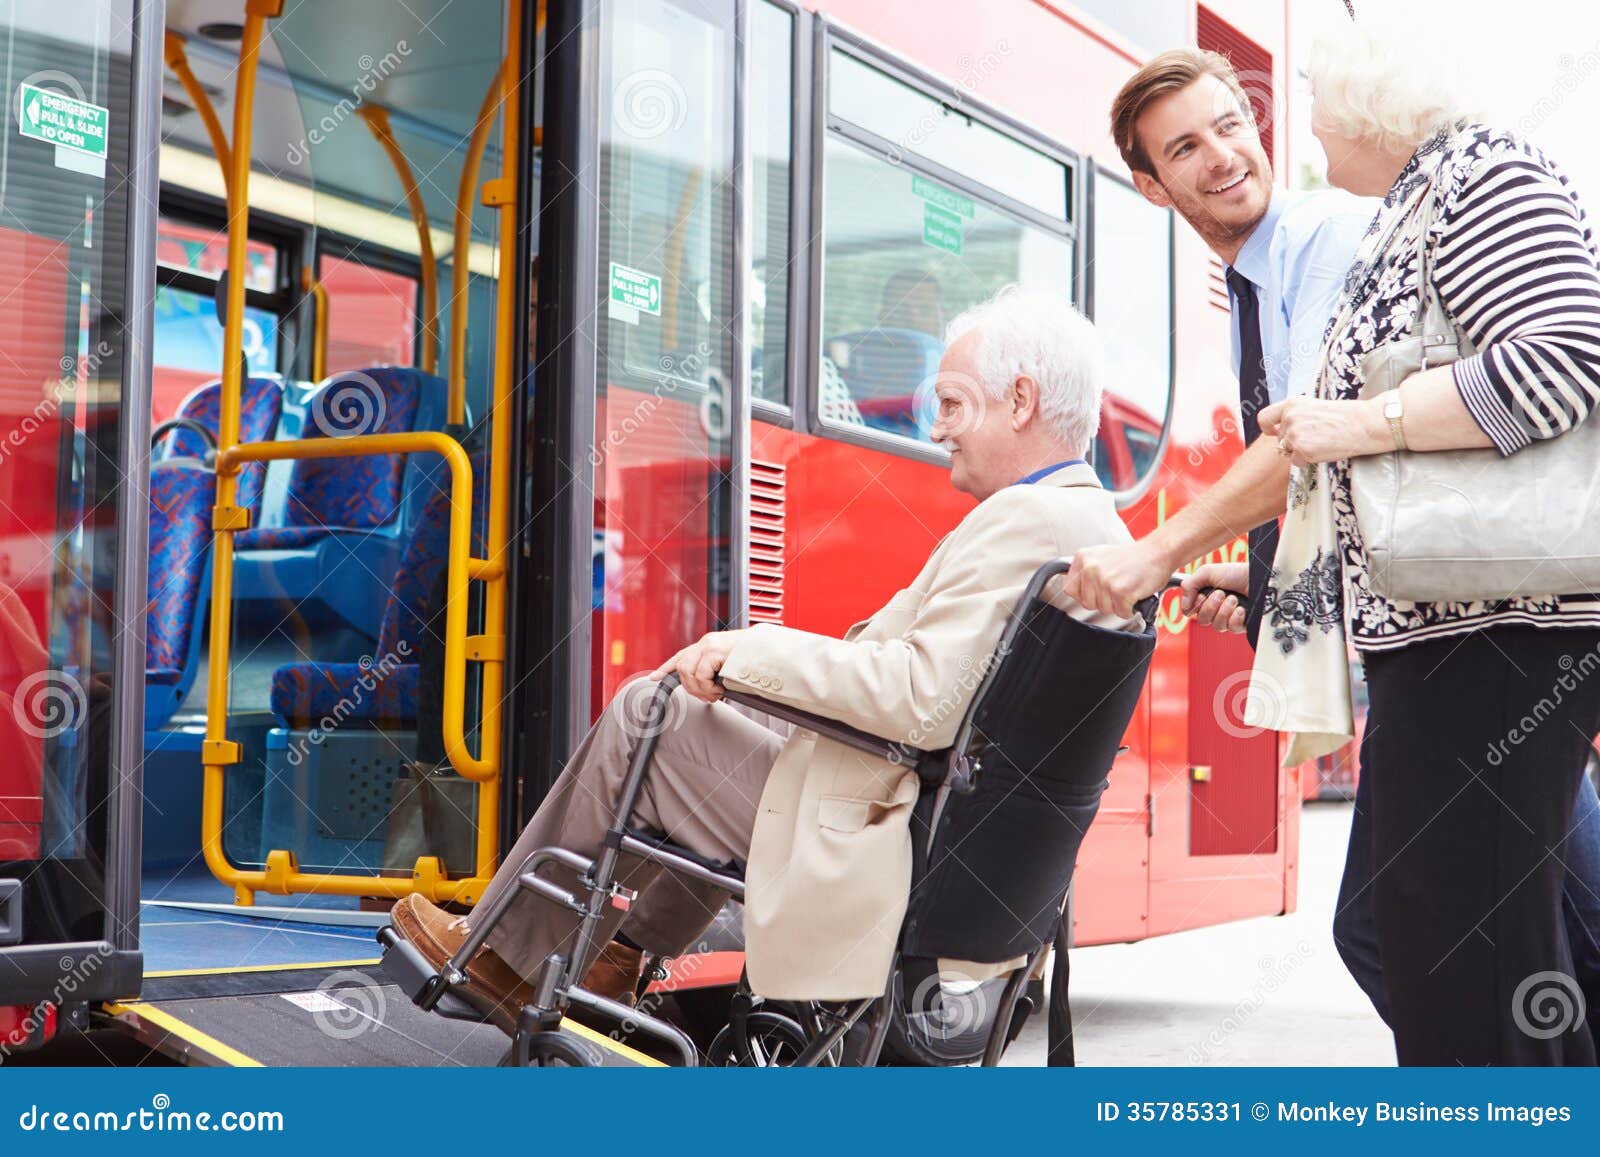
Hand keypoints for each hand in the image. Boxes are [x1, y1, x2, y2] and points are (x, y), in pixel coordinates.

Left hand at [649, 629, 748, 701]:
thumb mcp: (729, 666)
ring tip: (715, 693)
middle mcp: (706, 643)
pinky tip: (720, 688)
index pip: (681, 656)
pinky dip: (708, 686)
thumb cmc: (754, 660)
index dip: (666, 668)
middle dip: (691, 687)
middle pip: (681, 667)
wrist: (769, 650)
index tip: (655, 677)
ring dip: (700, 688)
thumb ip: (714, 671)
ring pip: (687, 671)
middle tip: (708, 696)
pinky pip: (701, 674)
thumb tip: (703, 688)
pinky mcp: (714, 650)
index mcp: (708, 645)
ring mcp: (709, 645)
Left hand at [1062, 541, 1176, 619]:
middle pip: (1087, 603)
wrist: (1158, 552)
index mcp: (1083, 558)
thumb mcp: (1101, 557)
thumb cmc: (1133, 557)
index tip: (1096, 591)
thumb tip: (1071, 591)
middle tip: (1117, 587)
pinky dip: (1130, 608)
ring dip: (1118, 605)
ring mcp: (1105, 580)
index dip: (1085, 595)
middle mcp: (1091, 568)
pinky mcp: (1121, 592)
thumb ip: (1085, 571)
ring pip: (1104, 610)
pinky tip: (1134, 593)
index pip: (1070, 589)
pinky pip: (1121, 613)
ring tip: (1127, 587)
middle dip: (1103, 601)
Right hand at [1180, 562, 1248, 634]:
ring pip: (1217, 626)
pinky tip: (1241, 609)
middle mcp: (1217, 609)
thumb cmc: (1235, 573)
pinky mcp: (1242, 624)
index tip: (1202, 594)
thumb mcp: (1207, 572)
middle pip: (1202, 621)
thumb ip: (1188, 585)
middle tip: (1221, 593)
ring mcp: (1230, 618)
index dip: (1195, 605)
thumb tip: (1184, 606)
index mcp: (1206, 598)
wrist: (1258, 577)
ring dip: (1224, 610)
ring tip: (1234, 598)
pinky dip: (1235, 617)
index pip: (1191, 612)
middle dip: (1211, 606)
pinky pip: (1232, 628)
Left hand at [1257, 397, 1390, 465]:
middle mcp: (1289, 418)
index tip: (1274, 433)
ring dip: (1302, 451)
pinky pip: (1297, 462)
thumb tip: (1282, 431)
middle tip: (1317, 438)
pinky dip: (1309, 460)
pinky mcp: (1303, 450)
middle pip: (1280, 439)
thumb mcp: (1315, 406)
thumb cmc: (1345, 416)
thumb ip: (1297, 415)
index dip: (1268, 428)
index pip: (1265, 417)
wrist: (1365, 424)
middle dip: (1294, 442)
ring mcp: (1295, 435)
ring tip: (1323, 442)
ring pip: (1288, 451)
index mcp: (1292, 403)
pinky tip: (1324, 450)